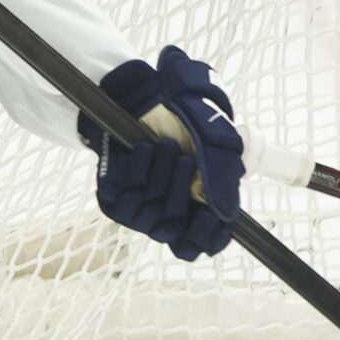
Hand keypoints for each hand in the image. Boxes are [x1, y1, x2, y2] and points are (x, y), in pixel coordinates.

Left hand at [78, 46, 244, 259]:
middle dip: (179, 191)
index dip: (206, 237)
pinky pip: (122, 203)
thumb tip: (225, 215)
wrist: (152, 95)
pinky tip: (142, 150)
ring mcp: (140, 209)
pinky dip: (135, 174)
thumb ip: (223, 180)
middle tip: (185, 158)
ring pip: (147, 216)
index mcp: (199, 208)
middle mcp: (169, 214)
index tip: (210, 216)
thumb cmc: (190, 122)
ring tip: (163, 146)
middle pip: (172, 230)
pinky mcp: (114, 199)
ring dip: (158, 178)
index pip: (201, 244)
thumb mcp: (218, 145)